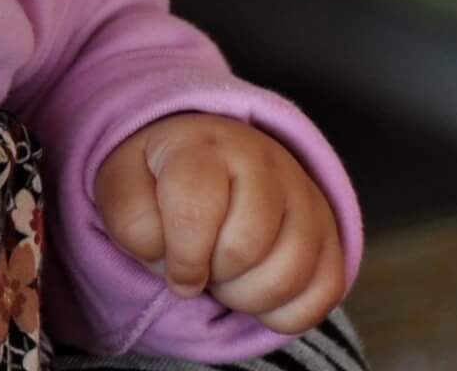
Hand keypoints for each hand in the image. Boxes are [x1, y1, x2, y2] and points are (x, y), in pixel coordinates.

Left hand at [93, 113, 342, 333]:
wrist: (211, 157)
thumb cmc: (161, 178)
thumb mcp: (123, 185)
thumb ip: (132, 220)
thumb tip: (171, 265)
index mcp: (203, 145)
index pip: (196, 211)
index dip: (180, 257)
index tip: (173, 268)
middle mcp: (265, 162)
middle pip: (245, 248)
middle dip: (213, 273)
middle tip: (202, 263)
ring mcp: (305, 196)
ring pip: (288, 275)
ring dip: (247, 296)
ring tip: (227, 275)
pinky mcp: (332, 232)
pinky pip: (323, 293)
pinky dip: (285, 312)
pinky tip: (257, 289)